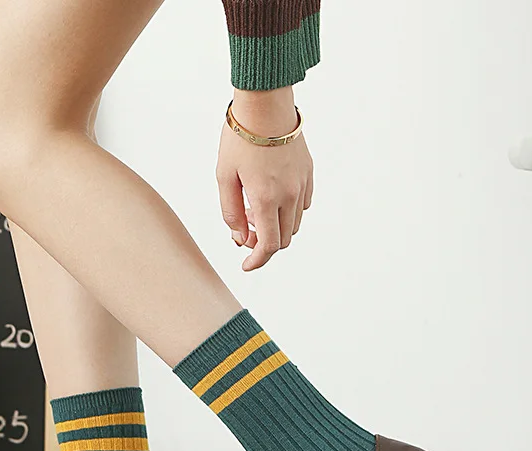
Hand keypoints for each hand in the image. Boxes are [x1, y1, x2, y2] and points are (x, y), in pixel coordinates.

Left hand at [216, 87, 313, 270]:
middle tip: (245, 230)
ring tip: (254, 209)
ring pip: (294, 224)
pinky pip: (302, 204)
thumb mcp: (224, 177)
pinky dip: (288, 211)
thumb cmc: (240, 138)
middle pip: (283, 239)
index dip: (258, 261)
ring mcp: (302, 184)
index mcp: (266, 199)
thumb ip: (231, 212)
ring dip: (276, 227)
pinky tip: (271, 197)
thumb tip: (240, 238)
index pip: (269, 246)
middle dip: (264, 243)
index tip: (247, 265)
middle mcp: (289, 195)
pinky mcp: (308, 173)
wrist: (265, 104)